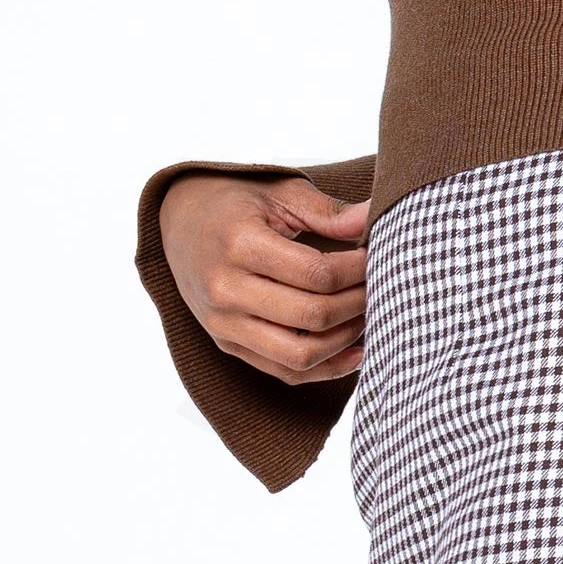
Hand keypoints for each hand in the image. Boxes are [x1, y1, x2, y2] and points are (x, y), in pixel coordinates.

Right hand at [158, 171, 370, 385]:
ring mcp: (224, 324)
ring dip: (345, 339)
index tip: (377, 257)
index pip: (317, 273)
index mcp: (241, 244)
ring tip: (370, 314)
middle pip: (312, 316)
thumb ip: (327, 211)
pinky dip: (324, 368)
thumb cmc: (236, 201)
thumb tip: (374, 216)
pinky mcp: (227, 344)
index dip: (359, 270)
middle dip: (359, 303)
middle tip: (383, 284)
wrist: (179, 221)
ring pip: (299, 355)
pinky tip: (354, 351)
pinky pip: (282, 372)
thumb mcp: (281, 191)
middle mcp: (227, 290)